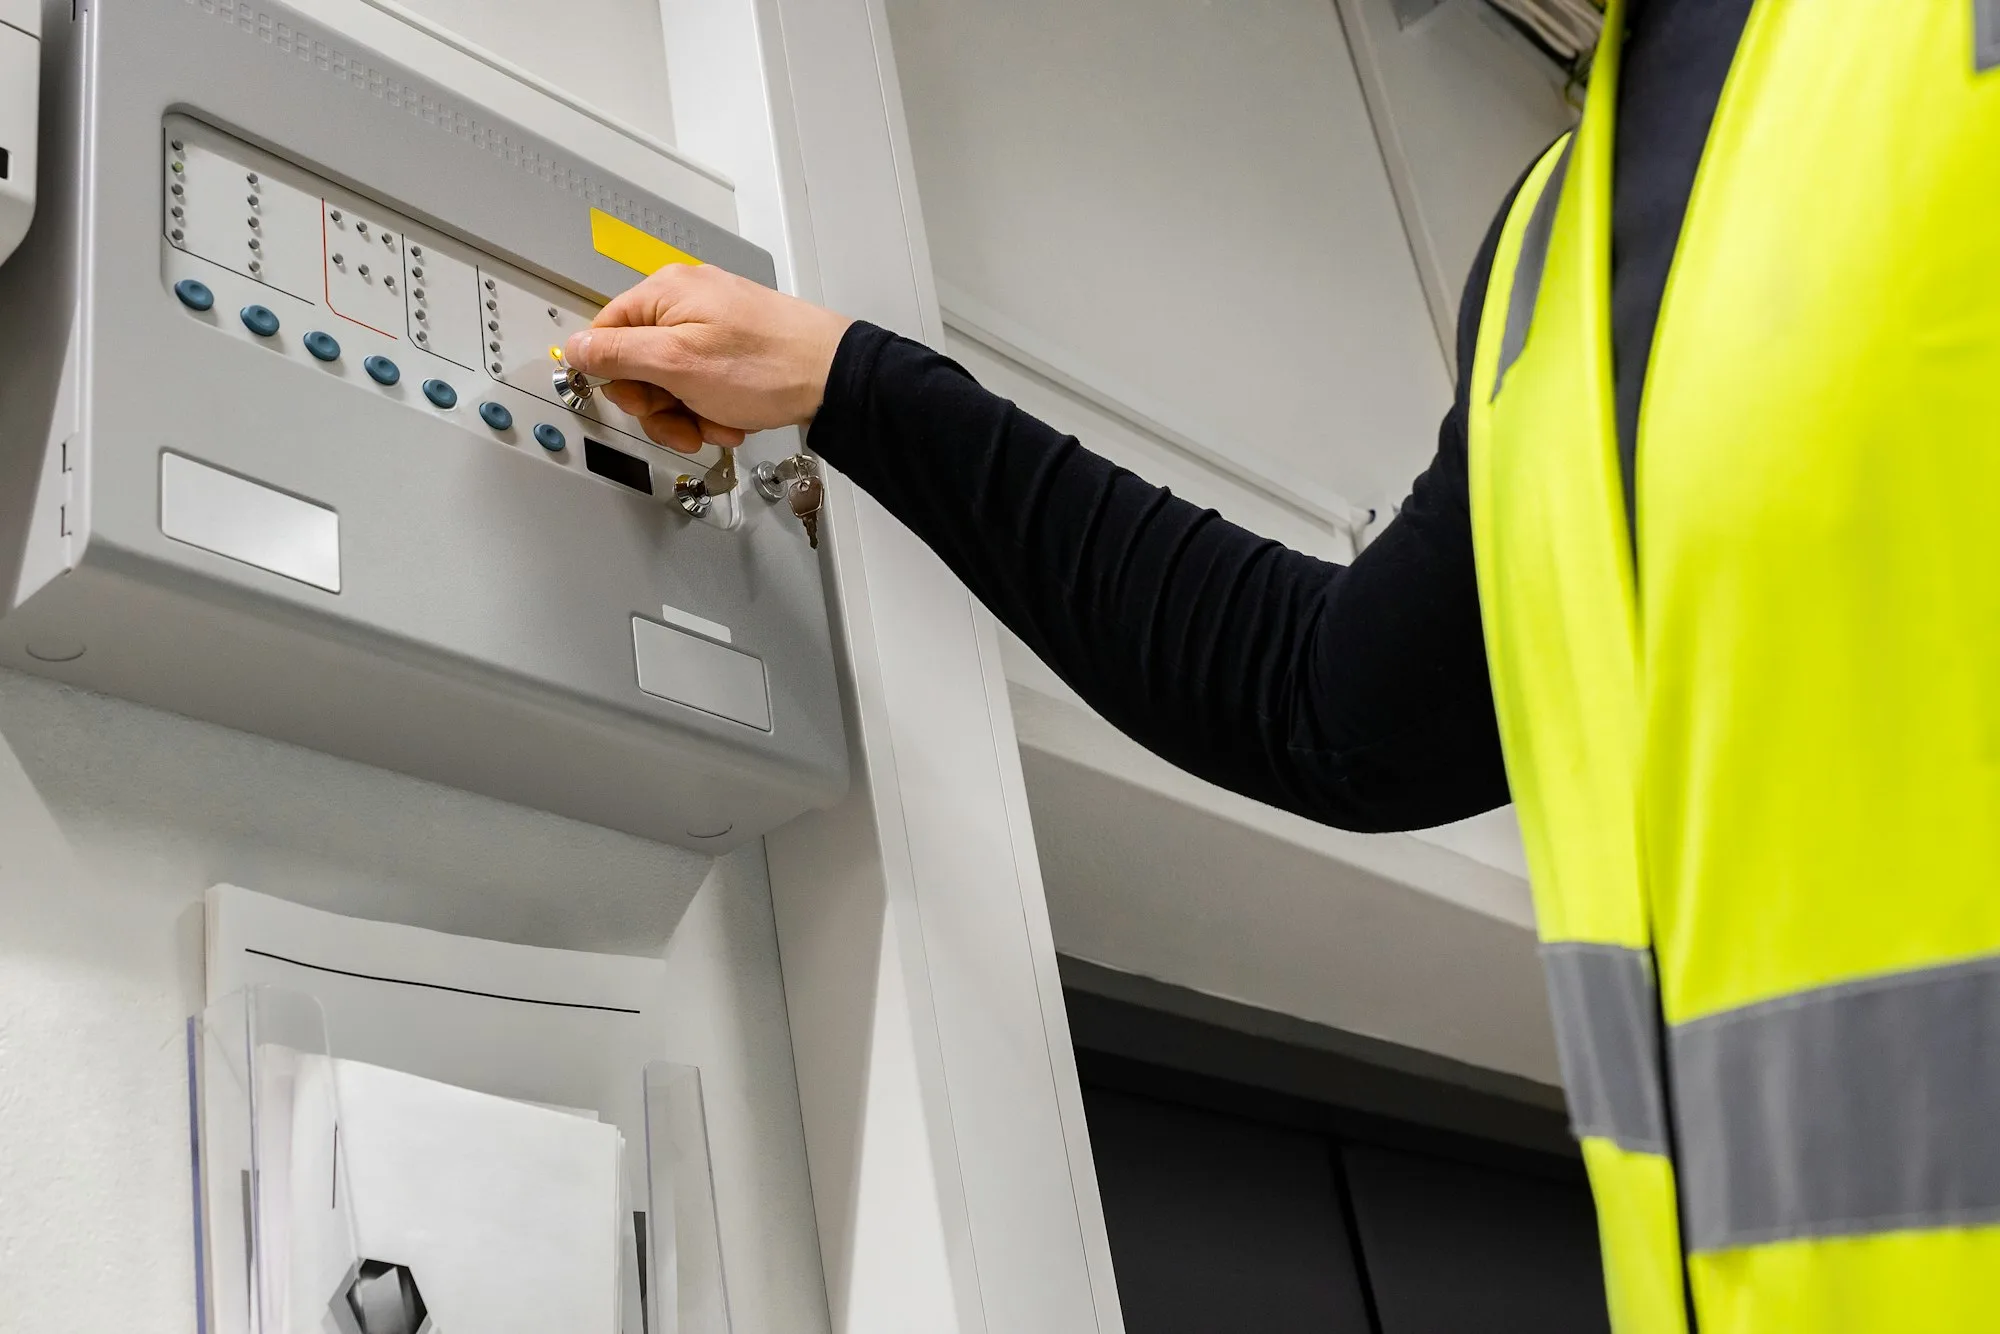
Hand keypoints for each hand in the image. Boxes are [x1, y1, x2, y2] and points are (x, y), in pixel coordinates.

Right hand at [564, 263, 852, 454]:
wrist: (833, 376)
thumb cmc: (767, 365)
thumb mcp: (676, 363)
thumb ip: (617, 354)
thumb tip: (574, 348)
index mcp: (663, 293)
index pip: (605, 335)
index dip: (617, 379)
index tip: (639, 403)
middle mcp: (686, 301)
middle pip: (639, 364)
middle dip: (661, 405)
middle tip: (684, 421)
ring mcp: (712, 324)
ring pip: (672, 381)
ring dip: (690, 413)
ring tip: (717, 421)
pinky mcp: (735, 346)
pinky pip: (703, 383)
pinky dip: (714, 407)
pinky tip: (734, 416)